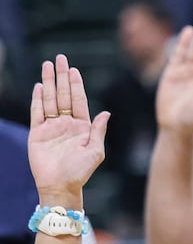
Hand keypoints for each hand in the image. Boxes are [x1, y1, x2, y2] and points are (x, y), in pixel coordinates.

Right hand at [29, 55, 110, 202]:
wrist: (61, 186)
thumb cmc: (81, 172)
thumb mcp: (96, 151)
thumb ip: (98, 131)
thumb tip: (105, 112)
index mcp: (82, 127)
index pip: (79, 100)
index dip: (76, 84)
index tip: (73, 69)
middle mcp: (66, 124)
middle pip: (63, 95)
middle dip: (62, 76)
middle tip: (59, 58)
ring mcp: (51, 127)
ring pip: (50, 99)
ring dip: (49, 82)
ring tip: (47, 65)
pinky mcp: (37, 132)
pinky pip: (37, 111)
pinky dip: (38, 98)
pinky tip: (40, 86)